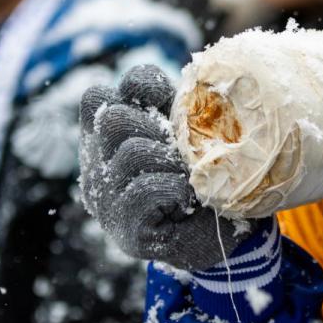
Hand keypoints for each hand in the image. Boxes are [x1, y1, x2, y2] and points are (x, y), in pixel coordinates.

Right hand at [79, 64, 246, 270]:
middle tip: (182, 150)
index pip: (97, 96)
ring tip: (190, 176)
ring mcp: (105, 201)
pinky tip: (188, 197)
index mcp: (104, 140)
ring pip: (132, 152)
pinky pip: (146, 190)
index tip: (170, 103)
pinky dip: (176, 187)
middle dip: (158, 127)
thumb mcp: (188, 134)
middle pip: (112, 118)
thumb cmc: (206, 177)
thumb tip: (172, 86)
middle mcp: (95, 168)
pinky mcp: (125, 230)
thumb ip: (174, 107)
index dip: (138, 88)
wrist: (226, 236)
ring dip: (173, 160)